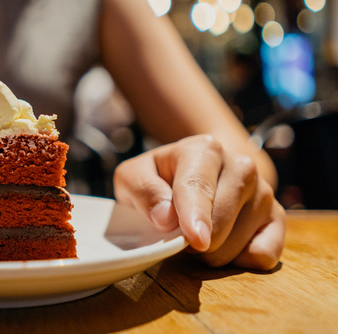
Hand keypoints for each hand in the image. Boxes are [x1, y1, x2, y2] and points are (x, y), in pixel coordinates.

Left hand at [113, 134, 285, 269]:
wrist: (195, 172)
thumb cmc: (159, 178)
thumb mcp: (133, 177)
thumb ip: (143, 191)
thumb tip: (166, 218)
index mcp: (203, 149)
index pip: (198, 186)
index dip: (196, 214)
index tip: (196, 239)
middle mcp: (241, 166)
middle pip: (221, 221)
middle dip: (194, 241)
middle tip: (179, 233)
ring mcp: (264, 192)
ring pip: (240, 242)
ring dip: (213, 253)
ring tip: (201, 233)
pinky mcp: (277, 218)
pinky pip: (265, 253)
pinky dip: (242, 261)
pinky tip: (226, 246)